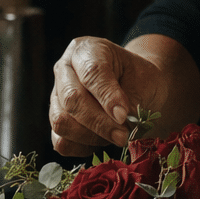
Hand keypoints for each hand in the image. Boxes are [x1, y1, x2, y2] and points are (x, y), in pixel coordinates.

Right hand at [49, 37, 166, 156]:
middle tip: (123, 136)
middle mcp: (64, 70)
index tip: (124, 115)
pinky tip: (102, 142)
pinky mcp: (56, 122)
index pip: (91, 72)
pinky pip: (61, 142)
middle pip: (71, 99)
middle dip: (99, 122)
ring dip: (91, 136)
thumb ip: (131, 100)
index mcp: (87, 50)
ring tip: (116, 137)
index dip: (107, 97)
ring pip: (62, 122)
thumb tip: (120, 125)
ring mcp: (56, 97)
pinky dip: (82, 148)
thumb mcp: (143, 80)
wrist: (133, 88)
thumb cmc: (138, 79)